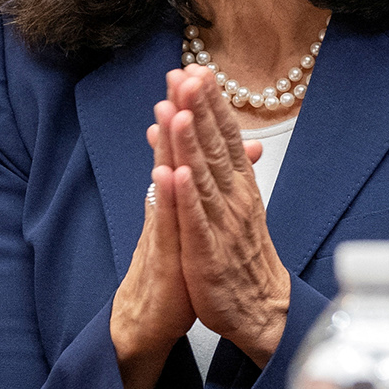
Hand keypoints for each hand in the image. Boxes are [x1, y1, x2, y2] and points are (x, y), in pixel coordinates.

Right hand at [111, 93, 197, 388]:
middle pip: (171, 151)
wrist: (148, 317)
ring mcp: (161, 228)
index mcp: (175, 195)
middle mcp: (165, 205)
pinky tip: (168, 175)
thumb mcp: (195, 222)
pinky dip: (167, 199)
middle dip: (176, 113)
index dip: (189, 109)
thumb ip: (206, 184)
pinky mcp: (162, 255)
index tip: (195, 71)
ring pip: (164, 181)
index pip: (183, 145)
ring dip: (168, 146)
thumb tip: (240, 150)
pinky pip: (164, 223)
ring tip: (170, 111)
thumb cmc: (174, 268)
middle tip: (179, 75)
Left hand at [162, 65, 290, 365]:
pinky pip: (196, 221)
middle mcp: (233, 198)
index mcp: (239, 185)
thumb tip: (201, 130)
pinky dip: (186, 198)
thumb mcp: (234, 202)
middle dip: (199, 109)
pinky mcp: (207, 253)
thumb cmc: (242, 253)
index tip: (197, 69)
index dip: (211, 103)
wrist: (259, 308)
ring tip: (177, 110)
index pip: (224, 136)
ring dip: (190, 143)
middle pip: (214, 147)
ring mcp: (221, 225)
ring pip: (203, 177)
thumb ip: (219, 166)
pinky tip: (175, 175)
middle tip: (186, 74)